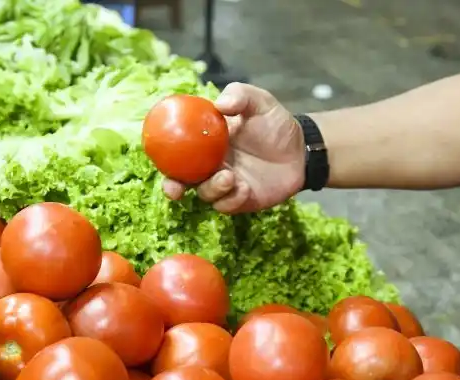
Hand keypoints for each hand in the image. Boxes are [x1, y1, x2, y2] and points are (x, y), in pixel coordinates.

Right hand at [162, 83, 305, 213]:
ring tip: (229, 177)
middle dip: (174, 187)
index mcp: (207, 141)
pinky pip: (227, 204)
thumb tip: (219, 105)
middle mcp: (211, 164)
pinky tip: (244, 188)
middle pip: (183, 179)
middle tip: (176, 189)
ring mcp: (225, 184)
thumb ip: (240, 95)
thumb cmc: (276, 123)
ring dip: (211, 189)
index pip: (178, 150)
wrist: (302, 150)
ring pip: (205, 193)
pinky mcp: (240, 200)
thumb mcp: (260, 101)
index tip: (158, 158)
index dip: (164, 155)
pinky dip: (231, 199)